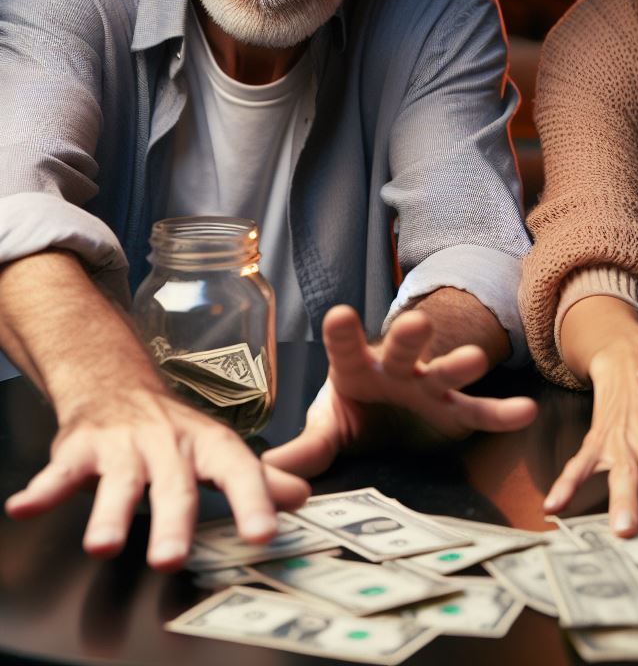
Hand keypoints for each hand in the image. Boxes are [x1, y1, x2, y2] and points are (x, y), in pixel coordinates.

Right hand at [4, 386, 310, 571]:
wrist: (118, 385)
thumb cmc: (174, 432)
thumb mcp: (218, 451)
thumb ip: (258, 478)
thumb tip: (302, 496)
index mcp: (208, 445)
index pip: (238, 471)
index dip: (253, 501)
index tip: (263, 534)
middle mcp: (169, 444)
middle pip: (173, 485)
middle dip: (171, 523)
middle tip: (169, 559)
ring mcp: (124, 445)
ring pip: (119, 480)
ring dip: (109, 513)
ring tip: (101, 545)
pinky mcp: (82, 449)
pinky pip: (61, 471)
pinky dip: (43, 489)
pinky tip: (26, 507)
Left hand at [262, 305, 537, 476]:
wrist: (388, 417)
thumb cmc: (354, 410)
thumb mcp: (326, 429)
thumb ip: (303, 451)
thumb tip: (260, 477)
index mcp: (356, 368)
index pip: (346, 348)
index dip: (344, 334)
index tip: (338, 315)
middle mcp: (396, 369)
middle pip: (402, 350)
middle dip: (409, 337)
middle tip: (413, 322)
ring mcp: (429, 387)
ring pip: (445, 371)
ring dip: (458, 363)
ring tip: (474, 359)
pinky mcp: (455, 411)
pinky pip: (479, 413)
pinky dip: (501, 413)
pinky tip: (525, 412)